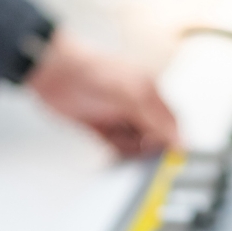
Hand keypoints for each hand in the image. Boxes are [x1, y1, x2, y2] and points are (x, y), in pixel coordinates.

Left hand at [27, 31, 178, 156]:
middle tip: (143, 152)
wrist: (54, 73)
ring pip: (135, 144)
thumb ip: (156, 120)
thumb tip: (177, 140)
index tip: (173, 157)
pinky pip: (116, 147)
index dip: (173, 139)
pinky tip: (112, 150)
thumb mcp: (133, 95)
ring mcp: (118, 116)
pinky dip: (116, 152)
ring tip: (121, 144)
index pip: (171, 122)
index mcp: (148, 92)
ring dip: (132, 150)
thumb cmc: (92, 73)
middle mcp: (135, 104)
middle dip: (150, 147)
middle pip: (154, 136)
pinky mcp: (100, 128)